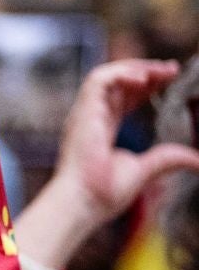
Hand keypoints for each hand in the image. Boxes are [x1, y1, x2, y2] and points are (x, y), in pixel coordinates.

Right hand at [14, 60, 198, 269]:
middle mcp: (92, 117)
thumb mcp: (145, 170)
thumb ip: (168, 158)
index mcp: (103, 128)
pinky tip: (144, 77)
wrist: (84, 201)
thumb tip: (198, 162)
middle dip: (145, 72)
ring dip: (134, 68)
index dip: (146, 85)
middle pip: (117, 83)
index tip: (170, 79)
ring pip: (106, 75)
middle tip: (172, 69)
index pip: (124, 97)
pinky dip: (120, 73)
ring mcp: (85, 113)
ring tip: (161, 70)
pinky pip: (98, 80)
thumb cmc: (104, 192)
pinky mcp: (83, 112)